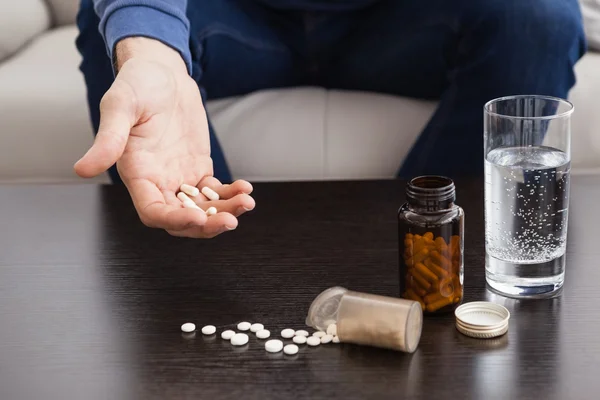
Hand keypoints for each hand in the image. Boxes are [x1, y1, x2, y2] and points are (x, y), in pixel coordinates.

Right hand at [74, 37, 253, 237]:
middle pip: (181, 219)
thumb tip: (82, 169)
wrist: (161, 71)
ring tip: (246, 202)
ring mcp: (179, 177)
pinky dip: (229, 195)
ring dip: (224, 211)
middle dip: (206, 225)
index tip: (198, 218)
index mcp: (137, 173)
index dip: (174, 220)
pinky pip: (214, 192)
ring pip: (201, 209)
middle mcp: (157, 181)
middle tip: (231, 219)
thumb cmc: (137, 84)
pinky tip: (245, 189)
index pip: (153, 212)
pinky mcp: (197, 167)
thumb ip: (107, 140)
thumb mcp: (119, 106)